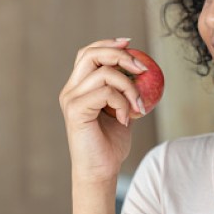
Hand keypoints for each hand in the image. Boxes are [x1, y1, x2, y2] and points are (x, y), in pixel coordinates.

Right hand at [59, 38, 145, 183]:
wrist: (102, 170)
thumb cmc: (111, 144)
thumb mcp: (122, 110)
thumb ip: (125, 91)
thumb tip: (143, 70)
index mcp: (79, 87)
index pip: (88, 53)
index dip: (108, 44)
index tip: (130, 43)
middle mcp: (71, 90)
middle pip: (91, 54)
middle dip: (119, 54)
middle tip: (141, 68)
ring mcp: (71, 99)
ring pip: (103, 72)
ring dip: (129, 86)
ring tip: (138, 105)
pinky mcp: (76, 110)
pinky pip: (105, 92)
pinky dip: (122, 102)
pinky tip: (126, 118)